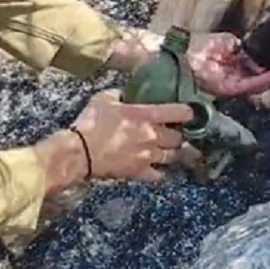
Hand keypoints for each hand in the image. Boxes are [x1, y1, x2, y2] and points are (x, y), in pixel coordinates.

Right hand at [70, 89, 193, 182]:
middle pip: (179, 138)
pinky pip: (159, 175)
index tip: (189, 113)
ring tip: (169, 149)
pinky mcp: (139, 172)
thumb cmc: (91, 123)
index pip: (179, 112)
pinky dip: (161, 171)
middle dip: (178, 135)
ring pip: (173, 156)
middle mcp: (153, 136)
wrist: (80, 152)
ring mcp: (148, 156)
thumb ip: (120, 94)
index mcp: (147, 115)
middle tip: (174, 132)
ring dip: (173, 152)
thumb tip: (125, 94)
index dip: (188, 112)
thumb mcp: (104, 98)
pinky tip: (158, 167)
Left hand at [184, 32, 269, 96]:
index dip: (269, 65)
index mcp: (234, 64)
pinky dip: (265, 81)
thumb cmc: (202, 44)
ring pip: (258, 84)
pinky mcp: (230, 90)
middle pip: (259, 78)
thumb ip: (243, 48)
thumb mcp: (228, 41)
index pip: (255, 68)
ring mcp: (233, 84)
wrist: (186, 52)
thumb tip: (257, 52)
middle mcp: (235, 76)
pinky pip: (251, 86)